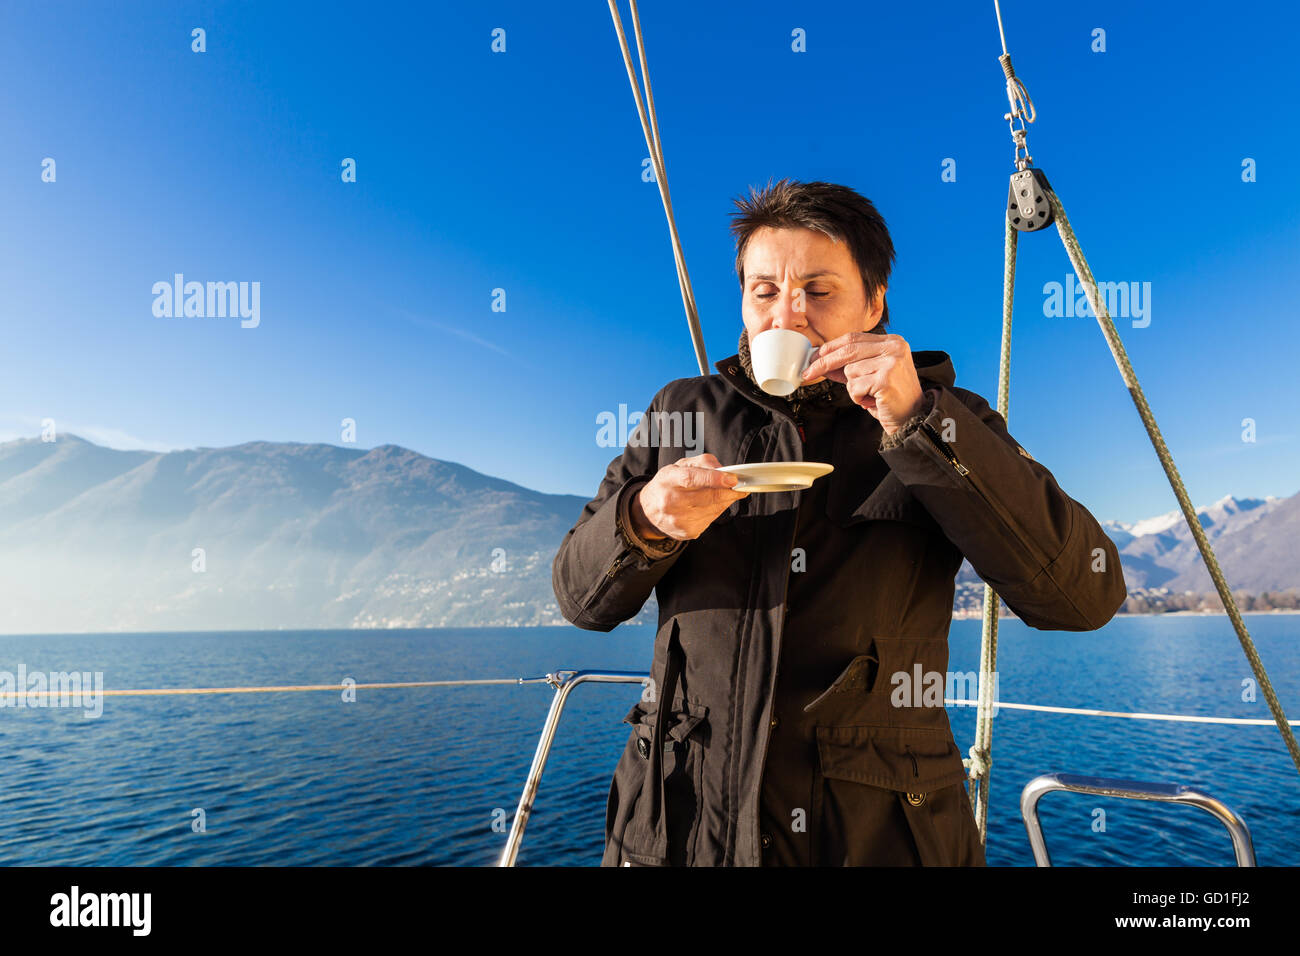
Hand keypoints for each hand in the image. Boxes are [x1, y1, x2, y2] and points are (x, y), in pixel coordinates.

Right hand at [631, 453, 749, 541]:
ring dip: (725, 501)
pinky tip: (713, 505)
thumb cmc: (669, 484)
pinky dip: (717, 511)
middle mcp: (669, 500)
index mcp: (668, 479)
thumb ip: (704, 462)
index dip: (714, 478)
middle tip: (741, 487)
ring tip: (728, 494)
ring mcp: (677, 519)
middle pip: (707, 497)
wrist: (649, 510)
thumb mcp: (680, 465)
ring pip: (712, 509)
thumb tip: (724, 470)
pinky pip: (710, 520)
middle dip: (729, 492)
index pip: (691, 478)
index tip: (733, 479)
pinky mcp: (685, 532)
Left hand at [800, 331, 924, 434]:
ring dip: (853, 388)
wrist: (913, 418)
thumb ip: (848, 366)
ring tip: (870, 395)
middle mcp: (894, 348)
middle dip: (824, 362)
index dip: (830, 348)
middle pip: (847, 351)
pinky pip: (855, 387)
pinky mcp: (886, 379)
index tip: (813, 357)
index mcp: (892, 341)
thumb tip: (819, 361)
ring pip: (850, 371)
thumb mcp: (868, 375)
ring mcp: (891, 362)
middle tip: (808, 373)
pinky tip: (873, 401)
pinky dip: (859, 398)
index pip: (853, 338)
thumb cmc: (890, 397)